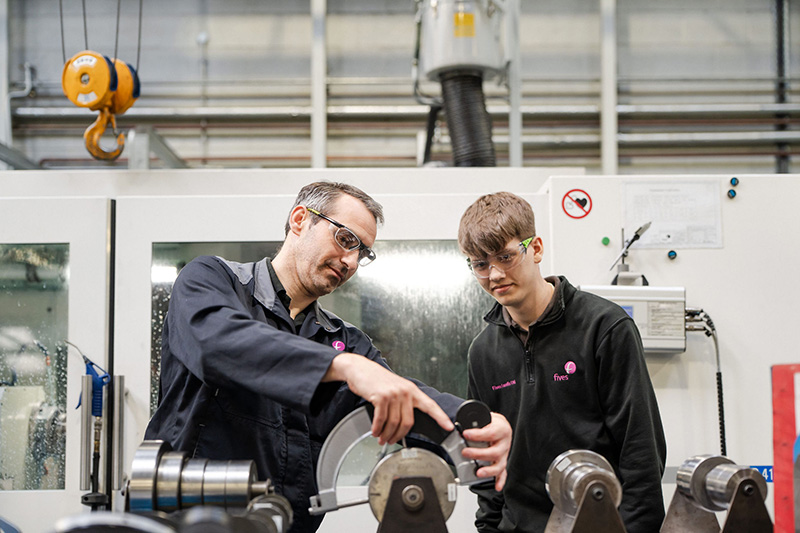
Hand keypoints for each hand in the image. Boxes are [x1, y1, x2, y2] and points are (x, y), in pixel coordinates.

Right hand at [325, 353, 453, 444]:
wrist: (360, 368)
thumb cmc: (377, 380)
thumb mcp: (396, 388)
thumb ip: (404, 402)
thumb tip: (405, 424)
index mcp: (412, 390)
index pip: (430, 405)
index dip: (441, 417)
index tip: (449, 427)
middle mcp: (405, 392)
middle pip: (408, 422)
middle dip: (399, 436)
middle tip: (391, 441)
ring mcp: (393, 394)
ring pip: (394, 423)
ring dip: (386, 434)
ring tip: (381, 438)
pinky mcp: (380, 397)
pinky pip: (381, 420)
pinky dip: (377, 429)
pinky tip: (375, 431)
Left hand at [460, 412, 510, 490]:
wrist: (501, 425)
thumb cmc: (492, 422)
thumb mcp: (485, 416)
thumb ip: (475, 421)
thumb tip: (458, 424)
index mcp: (502, 429)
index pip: (491, 433)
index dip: (478, 435)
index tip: (466, 434)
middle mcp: (504, 443)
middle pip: (494, 452)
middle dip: (478, 454)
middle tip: (465, 452)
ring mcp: (504, 454)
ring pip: (499, 465)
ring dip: (489, 470)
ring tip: (478, 472)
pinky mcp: (502, 461)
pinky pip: (503, 473)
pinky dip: (500, 480)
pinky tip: (496, 486)